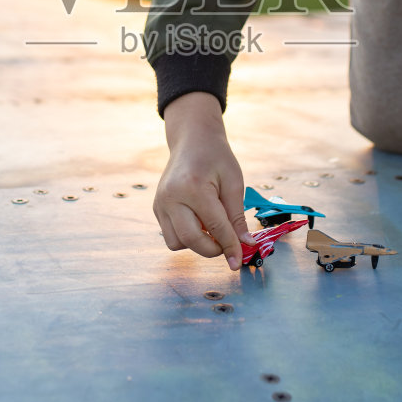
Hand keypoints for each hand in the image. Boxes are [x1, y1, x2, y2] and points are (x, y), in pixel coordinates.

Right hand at [153, 92, 254, 270]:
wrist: (192, 140)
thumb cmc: (216, 157)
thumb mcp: (233, 182)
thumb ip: (237, 217)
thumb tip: (245, 245)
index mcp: (193, 187)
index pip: (215, 227)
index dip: (230, 246)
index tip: (238, 261)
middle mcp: (171, 197)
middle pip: (191, 240)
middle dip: (212, 249)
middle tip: (227, 244)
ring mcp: (160, 203)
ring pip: (177, 243)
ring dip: (197, 244)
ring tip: (212, 227)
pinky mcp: (157, 208)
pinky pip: (171, 235)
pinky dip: (187, 236)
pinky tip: (199, 221)